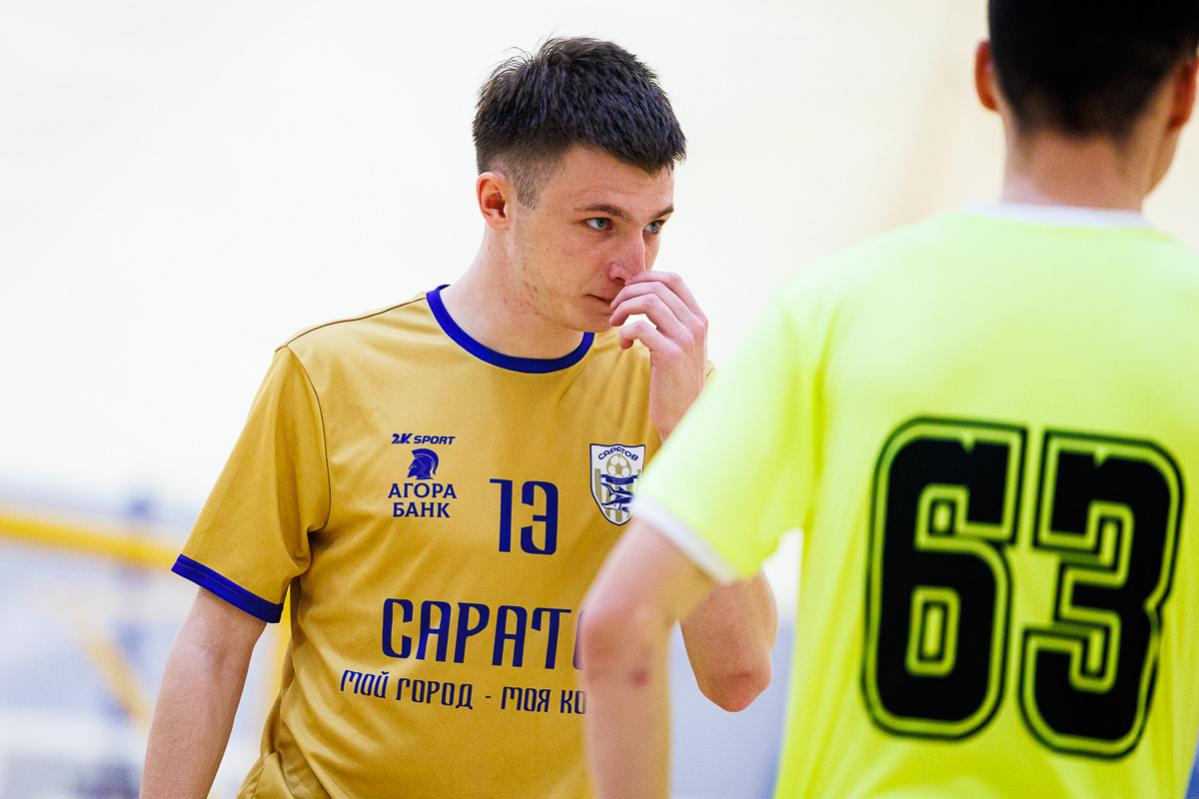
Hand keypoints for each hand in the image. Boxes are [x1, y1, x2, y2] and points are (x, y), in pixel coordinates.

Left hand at [609, 272, 707, 439]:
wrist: (685, 416)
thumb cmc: (675, 381)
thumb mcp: (680, 345)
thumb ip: (671, 322)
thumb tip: (646, 296)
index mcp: (699, 318)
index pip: (674, 279)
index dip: (646, 278)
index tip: (628, 292)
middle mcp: (696, 325)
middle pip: (658, 286)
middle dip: (628, 292)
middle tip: (615, 309)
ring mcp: (686, 339)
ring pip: (649, 301)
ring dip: (624, 308)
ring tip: (616, 323)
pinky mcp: (671, 355)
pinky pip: (640, 328)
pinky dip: (625, 332)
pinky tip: (625, 346)